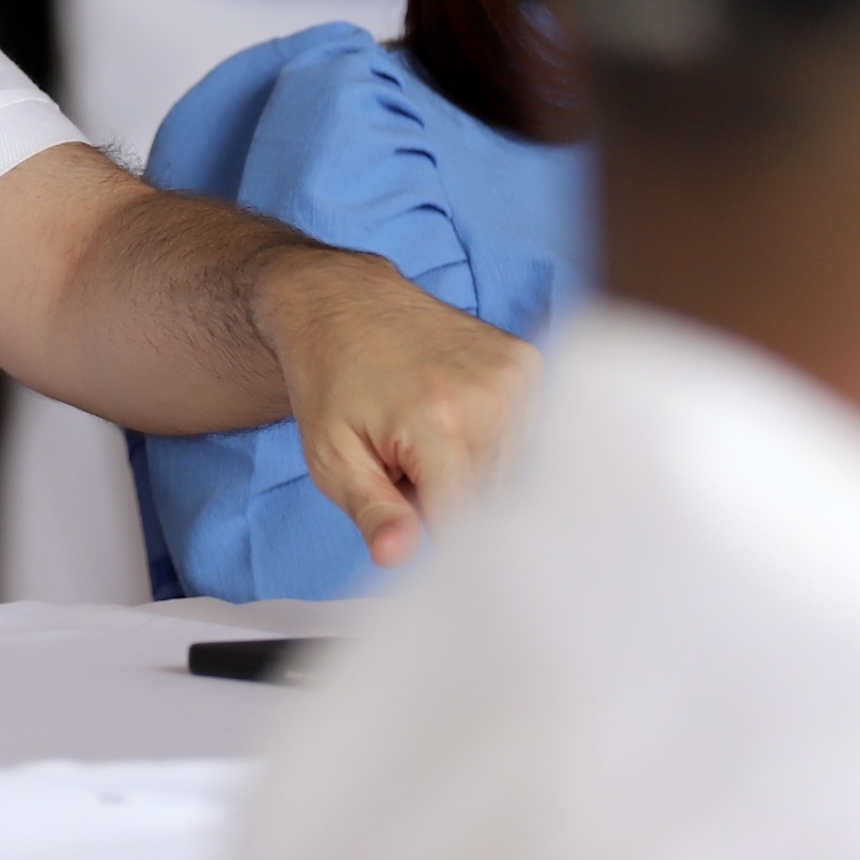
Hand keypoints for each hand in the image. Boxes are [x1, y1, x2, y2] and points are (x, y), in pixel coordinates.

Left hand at [258, 247, 538, 566]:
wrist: (342, 302)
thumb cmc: (330, 383)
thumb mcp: (330, 456)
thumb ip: (371, 510)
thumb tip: (398, 558)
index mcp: (437, 422)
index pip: (468, 523)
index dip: (444, 546)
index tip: (420, 544)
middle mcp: (490, 396)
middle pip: (497, 501)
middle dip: (456, 505)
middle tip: (409, 475)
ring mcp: (517, 375)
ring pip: (518, 474)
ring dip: (478, 476)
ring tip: (429, 446)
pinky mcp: (529, 364)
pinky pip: (529, 437)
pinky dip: (494, 444)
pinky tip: (454, 420)